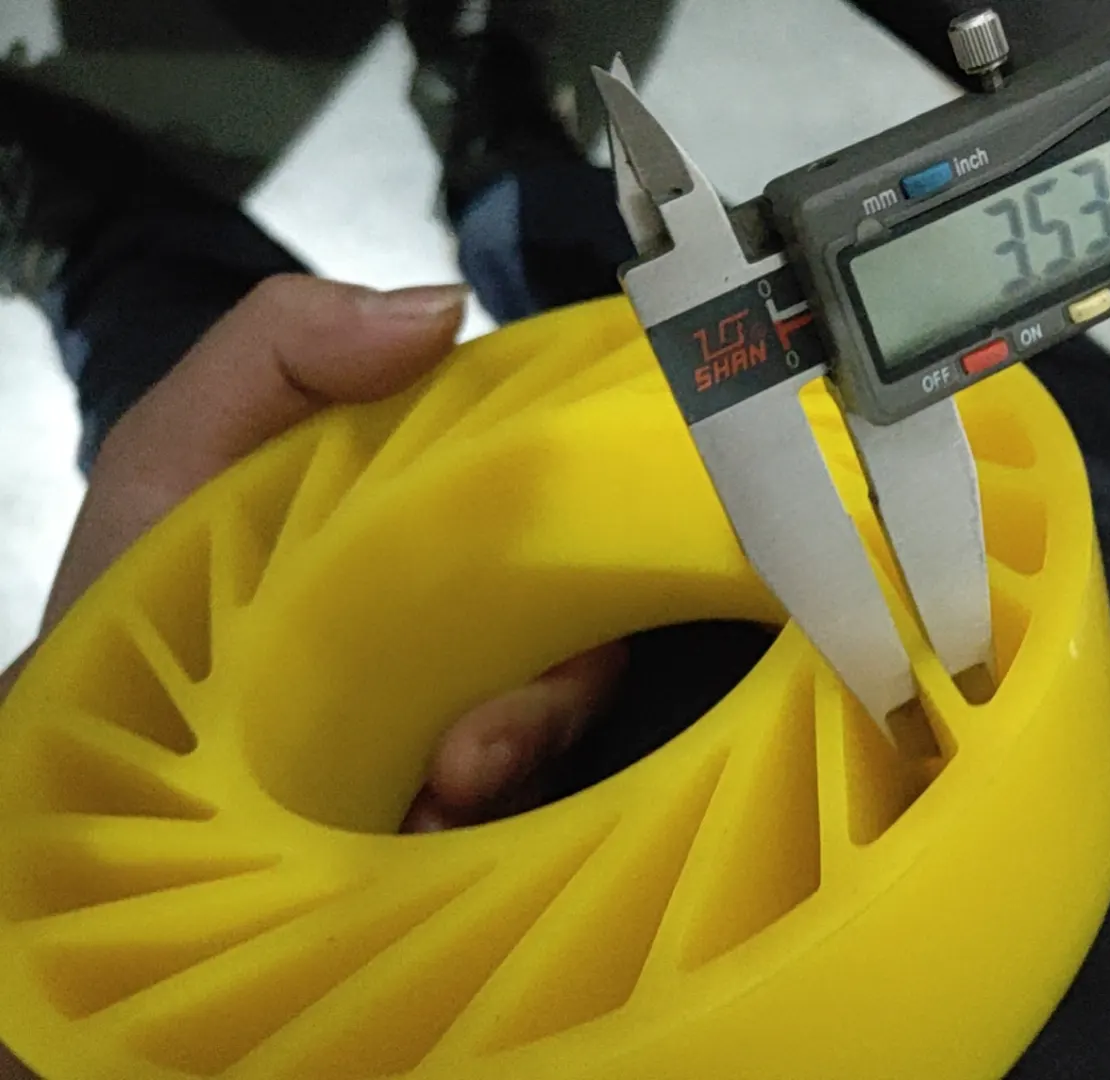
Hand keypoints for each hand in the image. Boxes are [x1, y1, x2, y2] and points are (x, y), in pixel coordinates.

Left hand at [1, 274, 623, 1077]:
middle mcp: (469, 632)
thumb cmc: (134, 602)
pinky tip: (428, 823)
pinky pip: (512, 821)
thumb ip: (285, 348)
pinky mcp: (439, 819)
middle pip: (583, 645)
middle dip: (554, 693)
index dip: (587, 531)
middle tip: (482, 739)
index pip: (563, 518)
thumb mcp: (183, 448)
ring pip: (559, 737)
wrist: (68, 758)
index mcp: (435, 534)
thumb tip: (447, 306)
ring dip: (523, 759)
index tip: (568, 553)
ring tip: (447, 788)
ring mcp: (460, 734)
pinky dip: (485, 820)